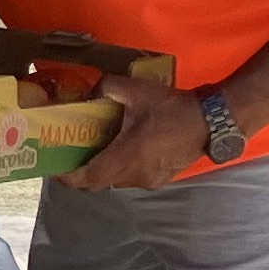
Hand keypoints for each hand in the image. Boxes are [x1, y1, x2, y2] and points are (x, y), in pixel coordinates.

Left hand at [59, 69, 208, 191]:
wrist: (213, 122)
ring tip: (96, 148)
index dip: (67, 176)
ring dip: (104, 168)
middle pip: (99, 182)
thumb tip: (93, 90)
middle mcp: (135, 177)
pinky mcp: (162, 179)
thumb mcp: (136, 91)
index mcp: (125, 159)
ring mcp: (150, 181)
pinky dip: (122, 167)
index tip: (56, 167)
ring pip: (117, 181)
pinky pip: (133, 178)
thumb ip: (107, 88)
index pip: (87, 179)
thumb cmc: (172, 108)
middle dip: (83, 171)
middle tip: (73, 153)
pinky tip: (122, 149)